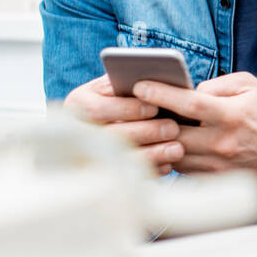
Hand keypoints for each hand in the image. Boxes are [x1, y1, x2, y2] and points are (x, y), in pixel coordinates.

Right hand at [62, 74, 184, 174]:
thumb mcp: (119, 83)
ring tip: (177, 149)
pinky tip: (169, 164)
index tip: (154, 107)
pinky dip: (151, 169)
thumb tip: (153, 82)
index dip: (127, 109)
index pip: (98, 110)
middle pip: (111, 136)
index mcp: (78, 103)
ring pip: (120, 158)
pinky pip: (129, 175)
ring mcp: (89, 153)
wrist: (112, 119)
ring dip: (152, 154)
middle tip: (172, 128)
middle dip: (146, 131)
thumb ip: (130, 81)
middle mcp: (79, 130)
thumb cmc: (122, 95)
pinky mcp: (106, 172)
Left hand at [132, 72, 256, 182]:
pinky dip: (175, 157)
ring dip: (162, 142)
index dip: (160, 94)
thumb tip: (188, 92)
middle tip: (136, 110)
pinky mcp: (220, 181)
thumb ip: (216, 85)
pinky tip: (172, 144)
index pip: (188, 104)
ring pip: (175, 155)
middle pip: (174, 134)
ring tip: (151, 127)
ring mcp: (220, 166)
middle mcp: (224, 144)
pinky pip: (185, 170)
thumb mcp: (250, 86)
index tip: (139, 86)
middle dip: (152, 121)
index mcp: (231, 116)